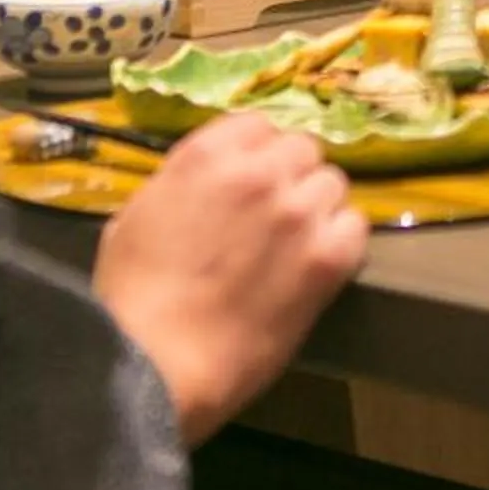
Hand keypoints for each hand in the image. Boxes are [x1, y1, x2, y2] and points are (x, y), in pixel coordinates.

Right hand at [92, 115, 368, 441]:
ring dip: (317, 207)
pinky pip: (356, 226)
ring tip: (298, 243)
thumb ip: (179, 187)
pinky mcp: (328, 256)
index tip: (251, 181)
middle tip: (275, 215)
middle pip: (303, 149)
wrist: (159, 364)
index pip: (259, 125)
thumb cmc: (132, 300)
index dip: (257, 154)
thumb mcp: (134, 219)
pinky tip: (321, 263)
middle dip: (290, 177)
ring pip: (332, 184)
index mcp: (207, 155)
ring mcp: (298, 211)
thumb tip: (203, 187)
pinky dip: (342, 240)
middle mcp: (261, 171)